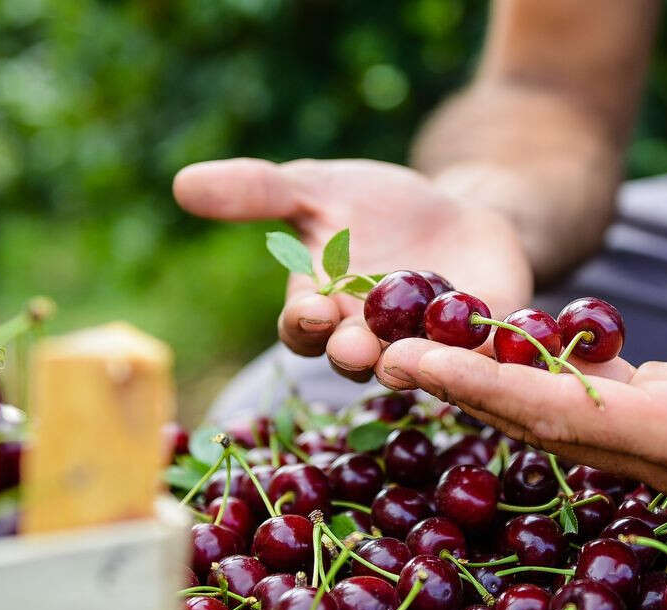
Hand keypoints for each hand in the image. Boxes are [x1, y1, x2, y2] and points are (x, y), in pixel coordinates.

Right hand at [172, 158, 532, 378]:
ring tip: (407, 356)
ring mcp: (426, 352)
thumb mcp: (319, 187)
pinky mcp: (481, 347)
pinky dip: (479, 353)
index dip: (304, 323)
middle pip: (354, 361)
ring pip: (414, 370)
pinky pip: (479, 359)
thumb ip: (259, 191)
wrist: (458, 212)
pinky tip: (484, 341)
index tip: (312, 307)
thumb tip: (182, 182)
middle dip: (353, 353)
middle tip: (357, 346)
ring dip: (410, 365)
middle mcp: (369, 345)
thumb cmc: (376, 207)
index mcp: (323, 313)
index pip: (301, 332)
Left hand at [375, 276, 666, 495]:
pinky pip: (587, 406)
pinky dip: (535, 381)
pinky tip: (500, 352)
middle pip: (540, 427)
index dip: (486, 387)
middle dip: (459, 391)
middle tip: (381, 352)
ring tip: (420, 350)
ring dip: (486, 388)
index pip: (567, 417)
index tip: (416, 358)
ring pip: (556, 420)